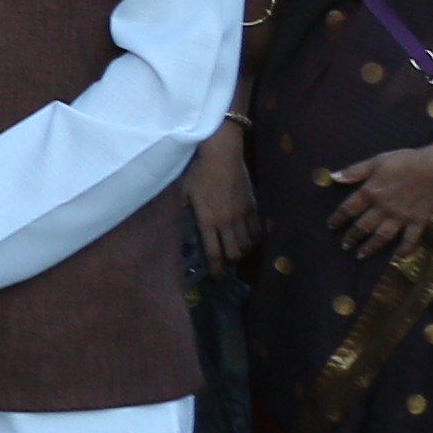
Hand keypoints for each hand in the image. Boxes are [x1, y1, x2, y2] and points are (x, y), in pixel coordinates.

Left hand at [186, 126, 257, 272]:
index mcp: (208, 220)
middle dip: (230, 262)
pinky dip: (255, 239)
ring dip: (243, 251)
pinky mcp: (253, 206)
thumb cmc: (198, 171)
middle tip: (226, 265)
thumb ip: (181, 209)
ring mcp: (242, 215)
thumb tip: (174, 222)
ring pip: (248, 244)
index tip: (218, 278)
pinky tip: (250, 239)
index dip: (217, 269)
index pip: (214, 253)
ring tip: (237, 252)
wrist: (222, 154)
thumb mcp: (182, 191)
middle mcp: (227, 222)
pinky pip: (257, 230)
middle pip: (234, 253)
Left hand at [327, 142, 432, 257]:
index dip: (338, 218)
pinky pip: (410, 240)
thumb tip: (332, 177)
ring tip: (361, 255)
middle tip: (344, 246)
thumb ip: (355, 171)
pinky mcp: (418, 221)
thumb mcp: (377, 161)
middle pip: (363, 226)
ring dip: (371, 247)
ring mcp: (401, 217)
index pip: (348, 209)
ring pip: (382, 236)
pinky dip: (403, 250)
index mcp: (371, 192)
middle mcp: (383, 208)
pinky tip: (396, 258)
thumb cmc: (406, 160)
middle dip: (352, 237)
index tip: (331, 226)